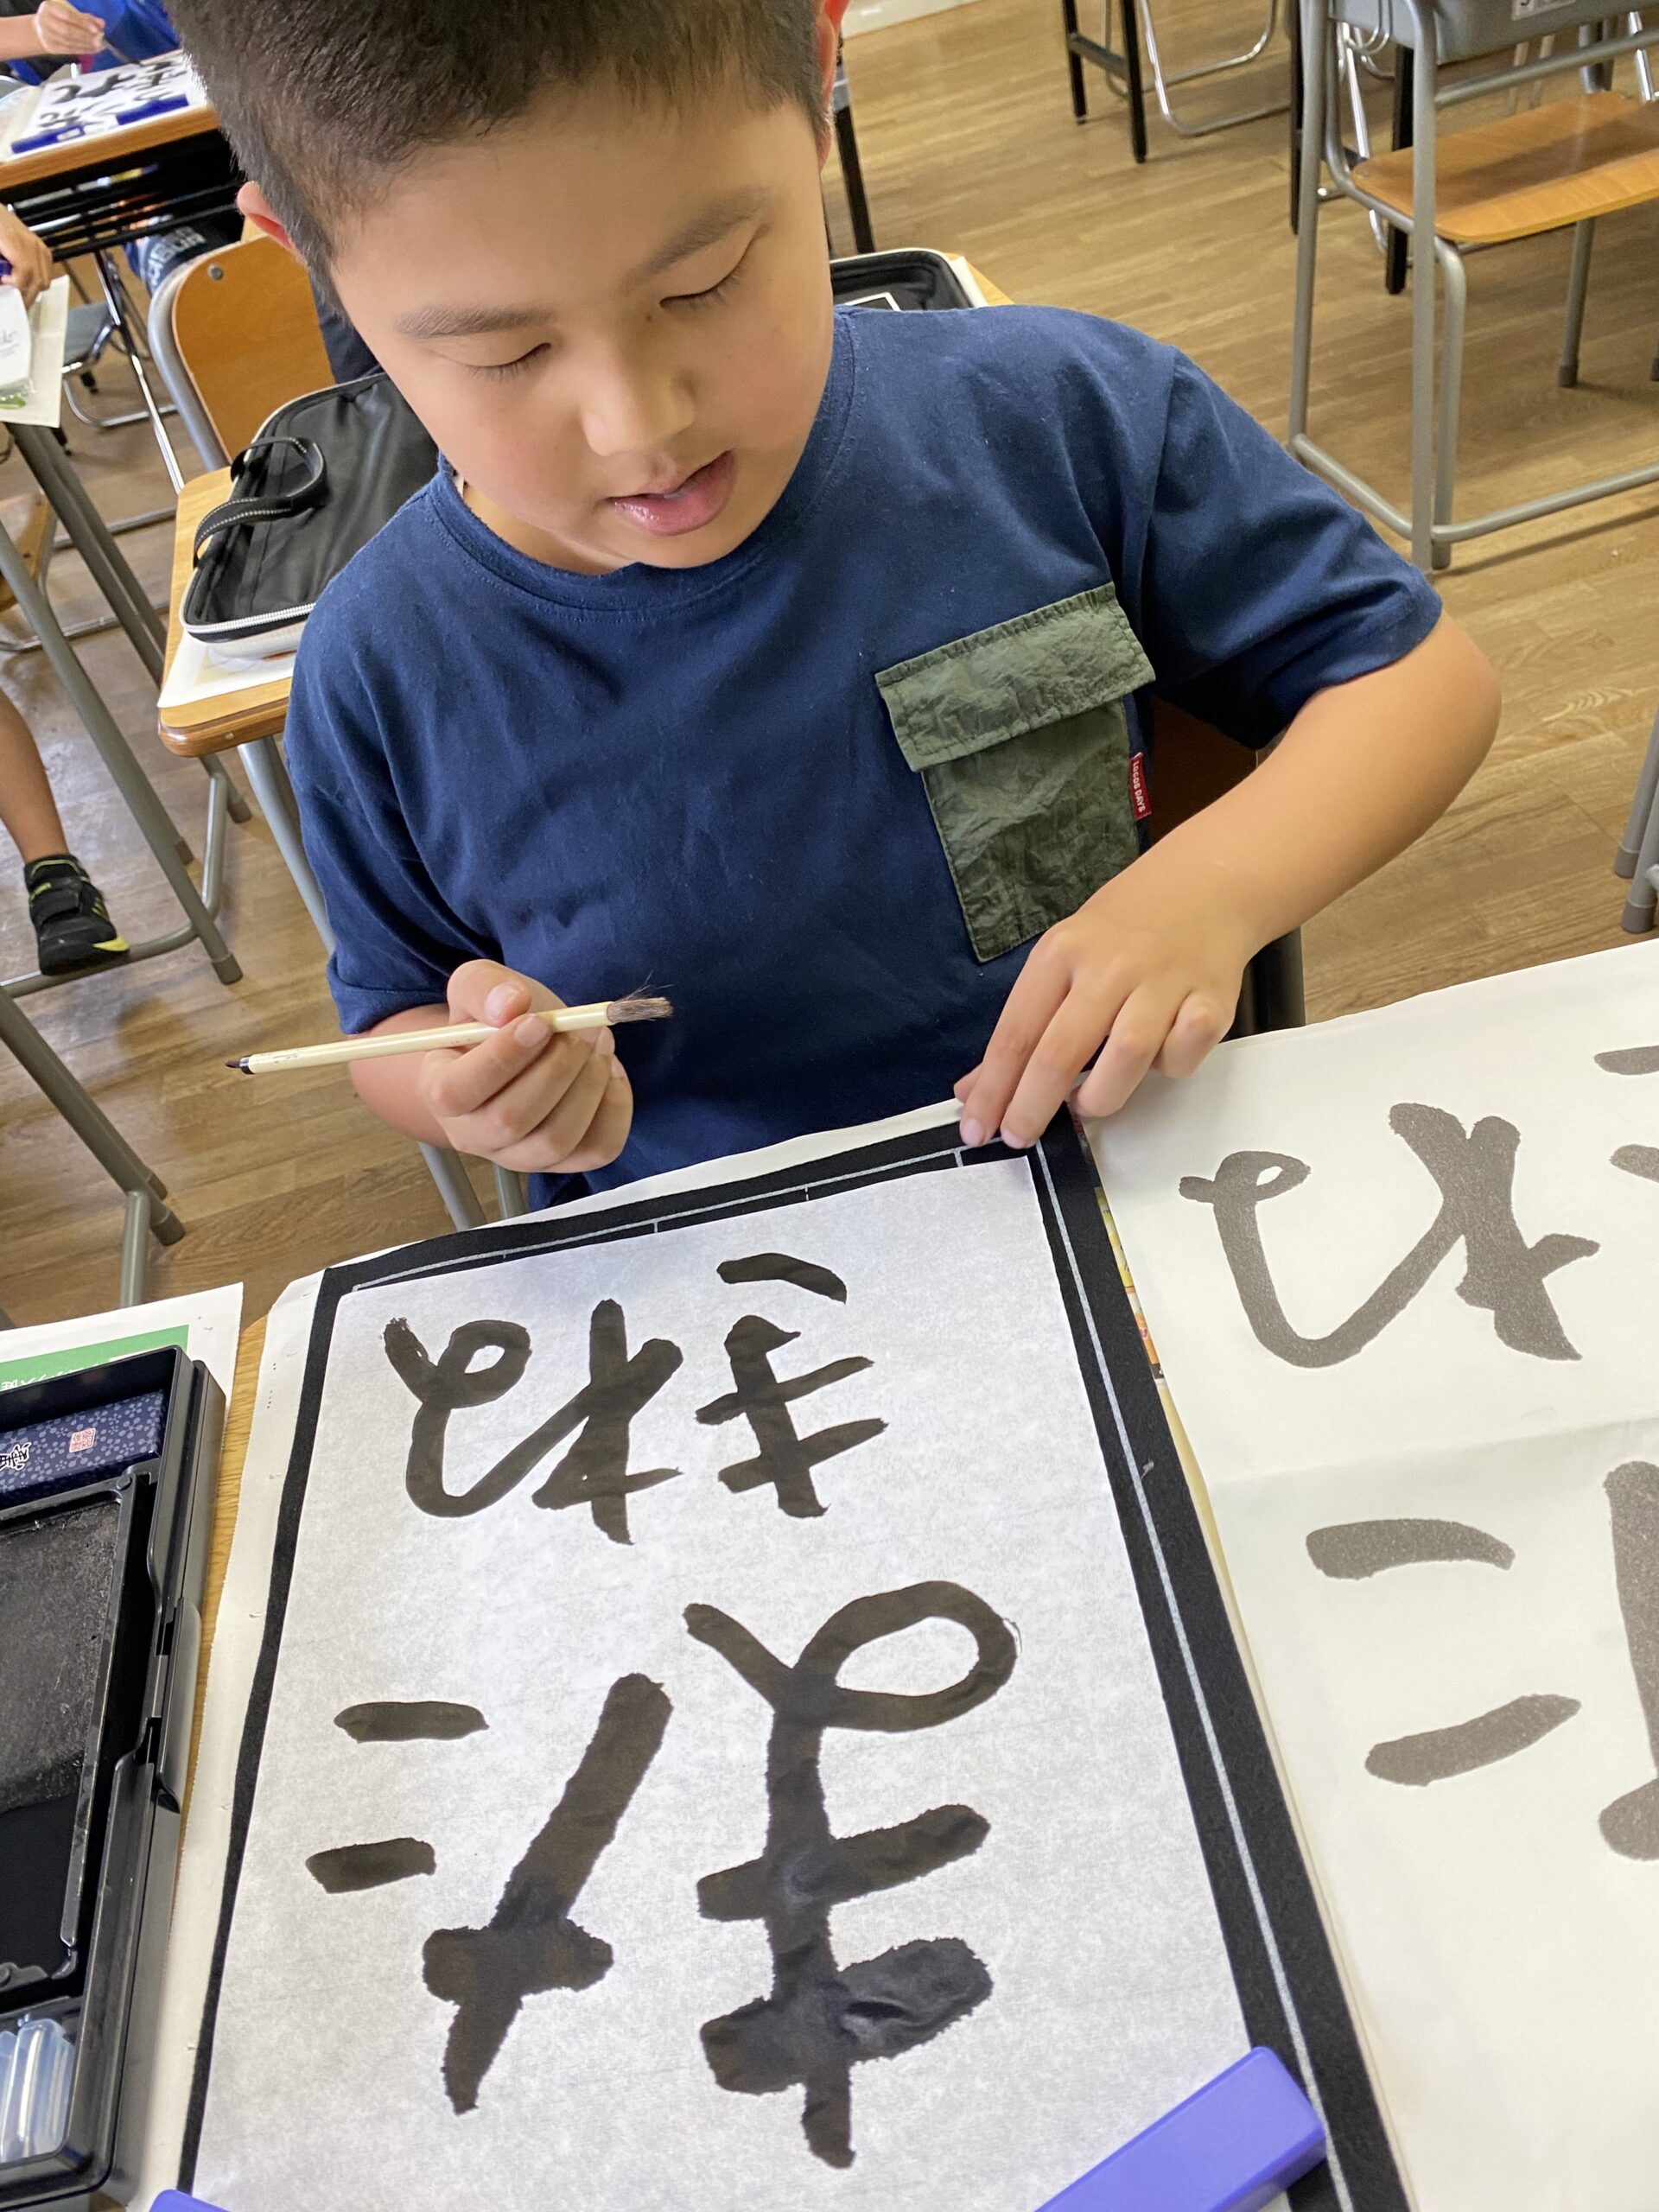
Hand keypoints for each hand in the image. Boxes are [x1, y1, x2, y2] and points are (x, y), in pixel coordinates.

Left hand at [0, 205, 50, 307]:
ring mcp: (39, 247)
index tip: (5, 286)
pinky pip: (46, 273)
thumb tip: (3, 284)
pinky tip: (22, 278)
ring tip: (16, 287)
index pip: (25, 271)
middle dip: (25, 294)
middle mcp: (32, 244)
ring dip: (31, 289)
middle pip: (39, 281)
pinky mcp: (43, 250)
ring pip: (45, 281)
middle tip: (12, 298)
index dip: (17, 284)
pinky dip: (36, 280)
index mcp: (14, 240)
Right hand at [34, 0, 104, 49]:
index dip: (82, 23)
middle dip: (85, 36)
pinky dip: (83, 50)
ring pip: (69, 42)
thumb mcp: (68, 11)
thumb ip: (84, 17)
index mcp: (49, 8)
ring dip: (86, 45)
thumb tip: (101, 23)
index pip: (67, 15)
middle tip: (99, 40)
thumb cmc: (58, 17)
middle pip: (67, 31)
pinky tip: (93, 50)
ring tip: (99, 46)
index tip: (96, 29)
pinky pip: (69, 50)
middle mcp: (46, 21)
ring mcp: (47, 36)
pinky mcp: (51, 48)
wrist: (40, 28)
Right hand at [417, 961, 631, 1173]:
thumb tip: (510, 1005)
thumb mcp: (480, 985)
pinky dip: (614, 1106)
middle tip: (583, 1029)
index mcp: (440, 1089)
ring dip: (588, 1085)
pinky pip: (597, 1148)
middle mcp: (474, 1134)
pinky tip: (608, 1070)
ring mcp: (520, 1155)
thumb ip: (485, 987)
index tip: (539, 1023)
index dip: (501, 1059)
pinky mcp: (566, 1161)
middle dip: (557, 1068)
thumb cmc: (496, 1018)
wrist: (525, 1044)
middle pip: (511, 1120)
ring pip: (556, 1140)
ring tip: (598, 1042)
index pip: (457, 1093)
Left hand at [955, 859, 1253, 1149]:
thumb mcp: (1060, 960)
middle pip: (1060, 1053)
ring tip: (1084, 1105)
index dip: (993, 1090)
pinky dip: (1169, 1068)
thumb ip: (1021, 1027)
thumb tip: (974, 1091)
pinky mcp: (1211, 999)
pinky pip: (1184, 1054)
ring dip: (1098, 1097)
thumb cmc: (1121, 932)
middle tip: (1018, 1137)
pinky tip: (1159, 1060)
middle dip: (1031, 1107)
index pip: (1015, 1034)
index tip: (976, 1130)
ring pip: (1125, 1059)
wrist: (1203, 886)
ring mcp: (1163, 982)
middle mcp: (1109, 966)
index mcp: (1061, 953)